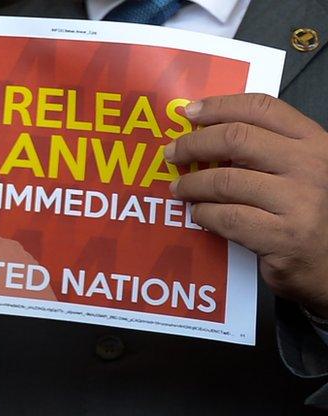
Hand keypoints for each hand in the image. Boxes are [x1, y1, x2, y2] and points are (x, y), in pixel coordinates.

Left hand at [167, 93, 327, 316]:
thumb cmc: (316, 215)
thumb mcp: (306, 172)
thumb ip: (271, 151)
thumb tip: (209, 135)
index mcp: (316, 142)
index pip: (262, 108)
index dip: (219, 106)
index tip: (189, 112)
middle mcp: (311, 165)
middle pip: (235, 139)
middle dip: (194, 144)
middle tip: (172, 153)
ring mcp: (299, 201)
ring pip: (225, 181)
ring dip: (192, 184)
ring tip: (179, 189)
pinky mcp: (283, 237)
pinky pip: (227, 217)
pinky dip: (204, 214)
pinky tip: (199, 214)